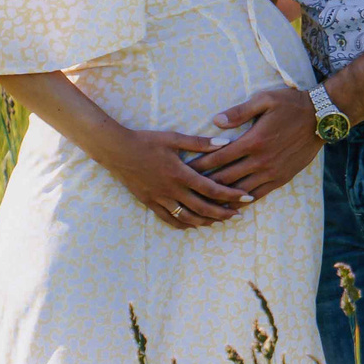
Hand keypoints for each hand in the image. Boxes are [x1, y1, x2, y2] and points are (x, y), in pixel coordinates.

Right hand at [96, 127, 253, 229]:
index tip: (247, 198)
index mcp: (180, 173)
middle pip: (203, 207)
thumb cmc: (146, 141)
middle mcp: (171, 189)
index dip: (231, 195)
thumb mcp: (174, 138)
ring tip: (220, 221)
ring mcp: (160, 198)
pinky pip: (169, 219)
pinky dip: (184, 224)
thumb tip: (225, 143)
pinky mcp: (150, 203)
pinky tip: (195, 225)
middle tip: (239, 214)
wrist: (116, 150)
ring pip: (187, 217)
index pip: (211, 188)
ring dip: (206, 221)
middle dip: (223, 213)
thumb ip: (200, 143)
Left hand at [195, 85, 324, 197]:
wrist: (321, 118)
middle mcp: (260, 161)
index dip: (200, 164)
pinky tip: (230, 206)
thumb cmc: (291, 105)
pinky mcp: (281, 179)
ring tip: (203, 202)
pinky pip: (258, 195)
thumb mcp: (264, 100)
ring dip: (220, 197)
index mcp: (253, 141)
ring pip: (239, 191)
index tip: (184, 169)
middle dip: (203, 183)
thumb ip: (239, 112)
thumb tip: (215, 121)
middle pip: (225, 177)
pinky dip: (242, 202)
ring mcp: (271, 172)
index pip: (218, 157)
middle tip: (186, 189)